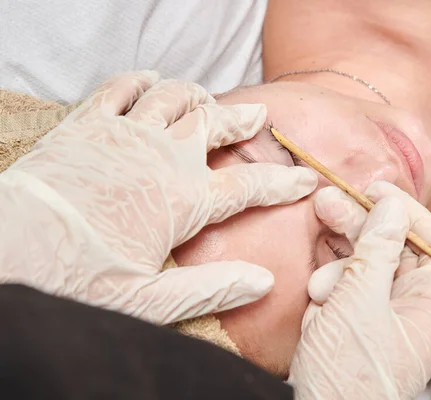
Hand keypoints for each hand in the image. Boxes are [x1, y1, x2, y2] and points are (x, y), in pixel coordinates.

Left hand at [0, 71, 316, 324]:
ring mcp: (124, 135)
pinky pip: (120, 90)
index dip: (284, 182)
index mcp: (184, 201)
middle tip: (258, 116)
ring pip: (172, 98)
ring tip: (206, 97)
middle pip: (214, 126)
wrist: (10, 253)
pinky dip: (140, 81)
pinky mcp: (87, 125)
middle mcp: (162, 158)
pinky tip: (149, 79)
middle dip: (241, 120)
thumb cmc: (79, 282)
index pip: (250, 186)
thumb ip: (214, 288)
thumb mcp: (153, 300)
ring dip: (195, 94)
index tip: (306, 177)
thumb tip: (263, 281)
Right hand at [289, 182, 430, 399]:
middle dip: (362, 226)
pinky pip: (347, 286)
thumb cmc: (350, 375)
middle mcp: (414, 307)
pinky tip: (316, 294)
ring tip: (319, 276)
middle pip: (396, 248)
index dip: (412, 214)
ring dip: (340, 258)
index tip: (379, 193)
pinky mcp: (355, 321)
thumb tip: (392, 206)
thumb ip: (377, 250)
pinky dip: (330, 283)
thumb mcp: (361, 303)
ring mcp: (382, 314)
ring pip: (366, 265)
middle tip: (329, 201)